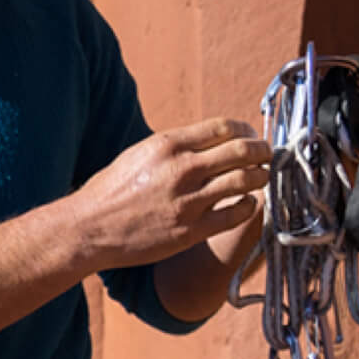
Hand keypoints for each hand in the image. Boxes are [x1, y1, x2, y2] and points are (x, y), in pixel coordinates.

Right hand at [67, 118, 270, 270]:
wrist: (90, 229)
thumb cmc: (110, 192)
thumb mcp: (139, 153)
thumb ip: (174, 146)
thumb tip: (206, 142)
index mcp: (168, 144)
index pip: (223, 128)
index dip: (245, 130)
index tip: (250, 136)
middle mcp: (182, 169)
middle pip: (242, 150)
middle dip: (262, 151)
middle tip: (268, 155)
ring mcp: (189, 200)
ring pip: (245, 180)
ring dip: (261, 177)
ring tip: (262, 177)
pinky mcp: (192, 230)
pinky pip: (236, 213)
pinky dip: (249, 206)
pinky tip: (247, 204)